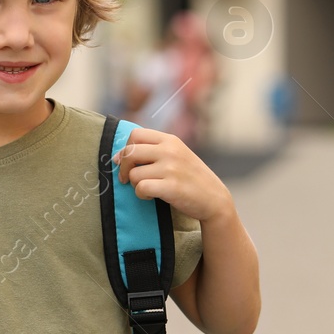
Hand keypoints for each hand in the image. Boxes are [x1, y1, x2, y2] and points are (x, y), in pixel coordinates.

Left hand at [111, 128, 231, 222]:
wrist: (214, 199)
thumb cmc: (191, 178)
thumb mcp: (177, 155)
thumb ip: (154, 150)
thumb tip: (118, 157)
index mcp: (170, 140)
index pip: (136, 134)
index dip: (125, 149)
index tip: (123, 162)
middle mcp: (170, 151)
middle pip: (130, 152)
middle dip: (123, 167)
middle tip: (127, 179)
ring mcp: (171, 168)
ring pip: (134, 174)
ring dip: (135, 185)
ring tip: (149, 189)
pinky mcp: (171, 187)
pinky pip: (141, 188)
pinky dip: (141, 195)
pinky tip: (151, 196)